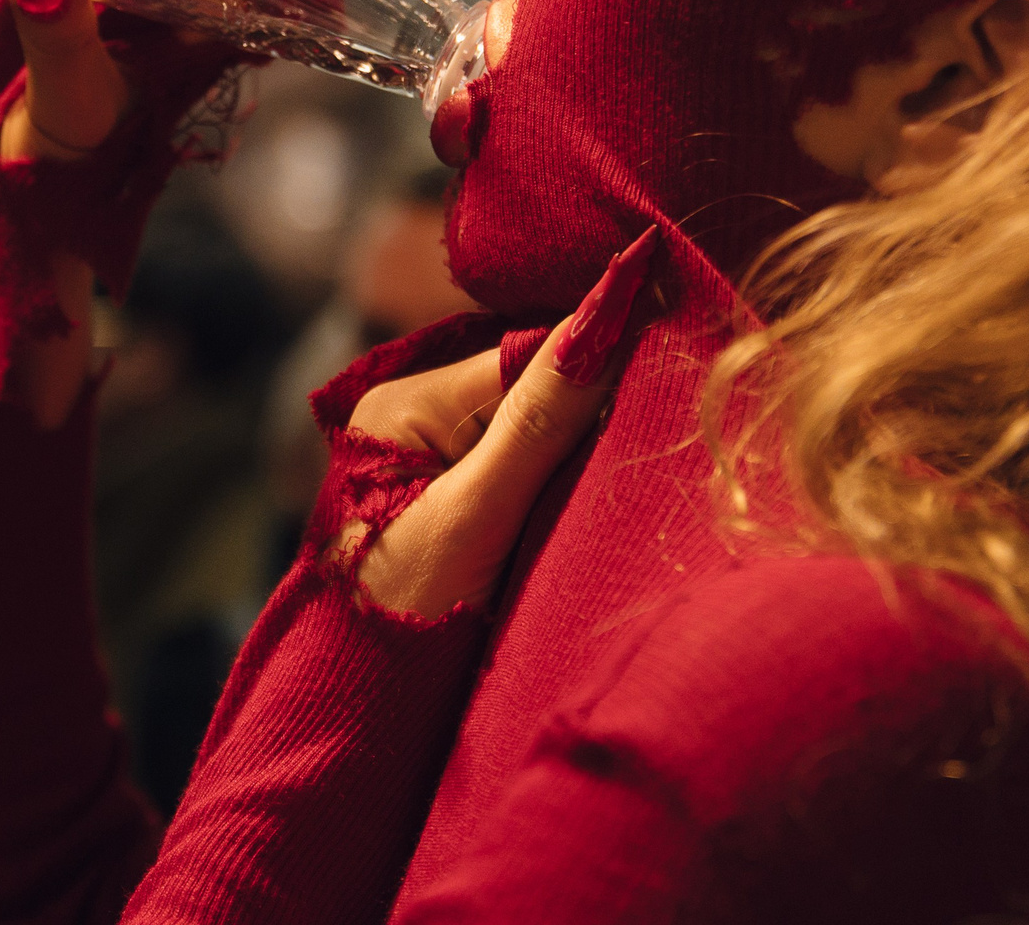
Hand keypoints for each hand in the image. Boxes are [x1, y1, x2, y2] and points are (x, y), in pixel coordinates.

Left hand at [336, 228, 662, 615]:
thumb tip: (606, 315)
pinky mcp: (462, 504)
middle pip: (532, 391)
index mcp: (400, 404)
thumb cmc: (401, 618)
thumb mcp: (474, 517)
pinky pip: (531, 470)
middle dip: (590, 411)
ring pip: (540, 431)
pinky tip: (597, 502)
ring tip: (633, 469)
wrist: (360, 714)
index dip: (592, 369)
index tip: (668, 370)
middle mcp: (415, 420)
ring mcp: (437, 463)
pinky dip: (566, 485)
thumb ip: (539, 423)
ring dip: (583, 452)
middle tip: (660, 428)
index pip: (521, 359)